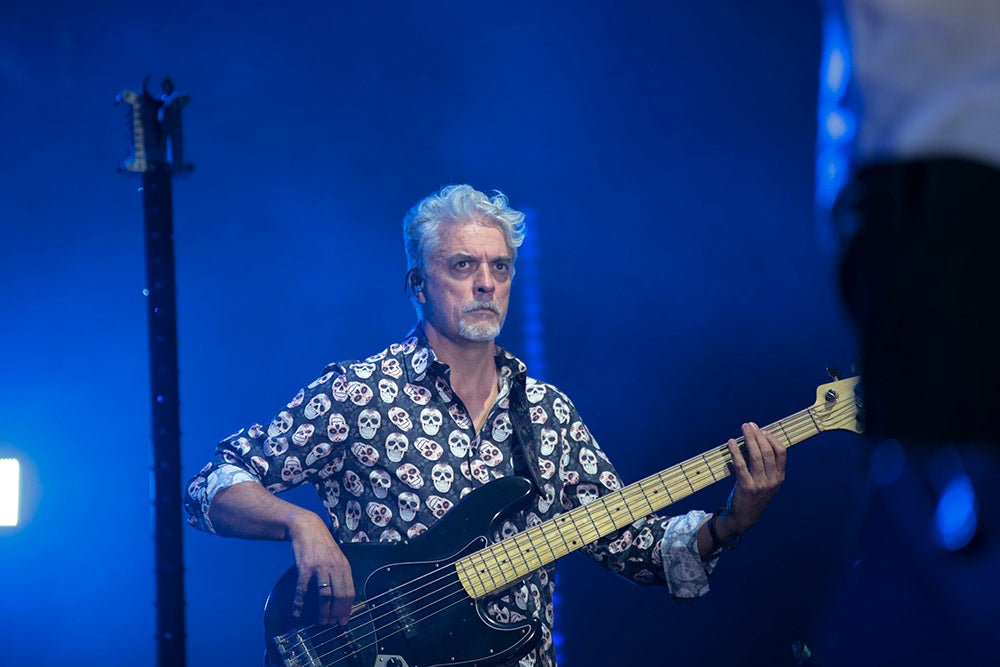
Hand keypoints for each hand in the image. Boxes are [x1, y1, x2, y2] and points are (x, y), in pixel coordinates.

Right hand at [288, 512, 355, 625]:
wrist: (307, 527)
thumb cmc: (322, 544)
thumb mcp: (337, 557)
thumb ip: (340, 573)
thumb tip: (342, 595)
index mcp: (344, 566)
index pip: (350, 592)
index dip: (347, 609)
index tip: (343, 620)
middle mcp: (335, 567)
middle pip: (339, 596)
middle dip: (336, 613)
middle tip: (331, 623)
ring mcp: (320, 567)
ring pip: (325, 595)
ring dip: (323, 611)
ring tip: (321, 621)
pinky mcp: (305, 567)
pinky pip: (303, 588)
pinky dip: (299, 602)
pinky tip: (297, 611)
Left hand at [720, 422, 785, 536]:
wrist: (744, 516)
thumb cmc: (754, 493)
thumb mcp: (766, 480)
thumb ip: (766, 464)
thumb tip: (757, 438)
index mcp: (780, 476)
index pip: (781, 452)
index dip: (771, 438)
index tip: (761, 430)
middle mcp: (773, 480)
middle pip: (768, 451)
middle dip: (758, 435)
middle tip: (749, 425)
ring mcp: (760, 485)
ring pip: (756, 456)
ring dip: (749, 439)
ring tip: (743, 429)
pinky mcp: (746, 488)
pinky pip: (741, 466)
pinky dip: (735, 452)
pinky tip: (731, 442)